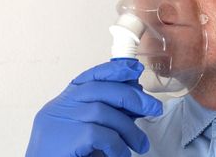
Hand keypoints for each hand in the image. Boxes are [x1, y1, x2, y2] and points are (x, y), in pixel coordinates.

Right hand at [25, 59, 162, 156]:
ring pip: (104, 112)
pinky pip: (102, 135)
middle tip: (154, 108)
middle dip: (131, 96)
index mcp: (65, 101)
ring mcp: (62, 120)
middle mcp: (61, 106)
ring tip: (140, 144)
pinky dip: (117, 145)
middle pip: (99, 89)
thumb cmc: (66, 154)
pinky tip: (121, 155)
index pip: (91, 77)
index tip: (135, 68)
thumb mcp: (84, 130)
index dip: (114, 69)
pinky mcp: (68, 138)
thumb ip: (105, 114)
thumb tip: (136, 101)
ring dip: (128, 129)